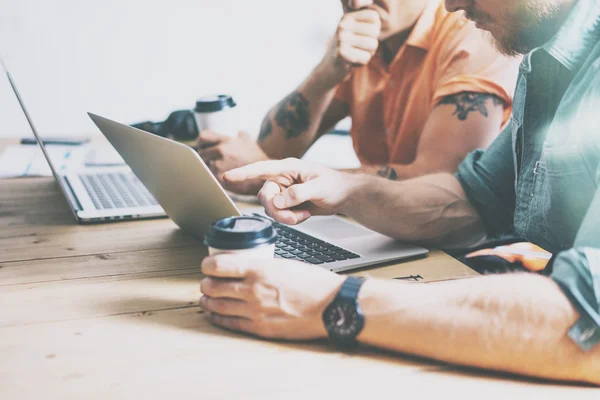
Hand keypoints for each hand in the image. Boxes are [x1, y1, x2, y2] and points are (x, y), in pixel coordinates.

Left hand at [196, 130, 268, 193]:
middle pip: (201, 153)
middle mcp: (221, 150)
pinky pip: (208, 176)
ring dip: (208, 167)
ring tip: (218, 170)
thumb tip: (238, 132)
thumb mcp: (249, 141)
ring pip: (203, 165)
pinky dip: (213, 176)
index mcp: (226, 140)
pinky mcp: (219, 178)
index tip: (205, 148)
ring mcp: (219, 164)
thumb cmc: (256, 158)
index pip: (203, 138)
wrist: (264, 175)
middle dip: (205, 157)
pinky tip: (221, 177)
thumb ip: (241, 135)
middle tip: (211, 161)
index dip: (202, 143)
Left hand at [200, 254, 344, 339]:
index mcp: (259, 269)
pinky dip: (218, 318)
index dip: (206, 265)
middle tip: (207, 282)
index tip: (206, 266)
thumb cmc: (312, 283)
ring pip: (216, 306)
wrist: (330, 306)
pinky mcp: (259, 328)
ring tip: (207, 298)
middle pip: (212, 286)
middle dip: (205, 284)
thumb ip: (259, 267)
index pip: (218, 266)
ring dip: (207, 301)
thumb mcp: (283, 264)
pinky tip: (217, 314)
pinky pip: (229, 323)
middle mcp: (252, 290)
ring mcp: (254, 311)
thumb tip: (241, 268)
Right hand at [223, 158, 356, 224]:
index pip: (261, 169)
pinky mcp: (286, 203)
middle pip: (264, 196)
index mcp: (288, 167)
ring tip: (304, 214)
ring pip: (270, 208)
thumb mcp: (319, 188)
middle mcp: (282, 178)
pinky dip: (291, 219)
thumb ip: (298, 194)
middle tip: (294, 215)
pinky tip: (305, 214)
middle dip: (276, 210)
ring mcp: (283, 191)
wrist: (344, 195)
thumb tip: (277, 202)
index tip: (227, 177)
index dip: (243, 173)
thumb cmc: (335, 185)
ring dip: (285, 216)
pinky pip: (279, 214)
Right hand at [317, 9, 380, 86]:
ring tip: (354, 55)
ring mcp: (341, 39)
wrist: (329, 69)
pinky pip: (366, 58)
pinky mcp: (342, 53)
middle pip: (375, 31)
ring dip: (367, 54)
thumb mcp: (358, 33)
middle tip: (358, 49)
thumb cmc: (349, 50)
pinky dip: (361, 63)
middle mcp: (343, 25)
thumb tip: (376, 27)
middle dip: (371, 44)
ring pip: (373, 44)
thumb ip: (370, 25)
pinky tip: (350, 63)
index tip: (361, 37)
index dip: (374, 30)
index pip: (374, 17)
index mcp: (347, 17)